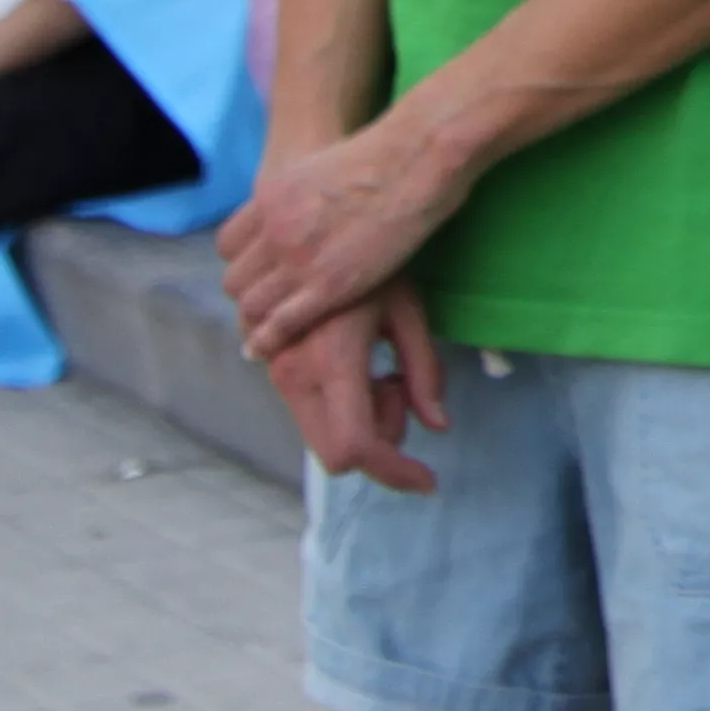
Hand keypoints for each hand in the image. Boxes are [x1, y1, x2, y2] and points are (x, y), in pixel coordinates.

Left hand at [220, 118, 469, 363]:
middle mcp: (274, 230)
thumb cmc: (382, 155)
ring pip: (252, 304)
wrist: (411, 160)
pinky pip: (281, 323)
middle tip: (266, 304)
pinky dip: (268, 340)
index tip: (258, 273)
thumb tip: (305, 204)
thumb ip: (299, 192)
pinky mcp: (327, 286)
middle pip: (236, 278)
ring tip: (266, 331)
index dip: (243, 262)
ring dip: (258, 318)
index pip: (228, 245)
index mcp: (269, 198)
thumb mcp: (317, 166)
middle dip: (250, 292)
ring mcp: (298, 259)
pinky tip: (264, 350)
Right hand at [261, 282, 450, 494]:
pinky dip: (344, 404)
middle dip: (380, 439)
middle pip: (337, 452)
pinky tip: (359, 361)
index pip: (355, 447)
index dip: (393, 472)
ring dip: (364, 417)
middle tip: (399, 386)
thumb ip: (424, 371)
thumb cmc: (373, 261)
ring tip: (381, 365)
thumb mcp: (408, 310)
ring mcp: (275, 371)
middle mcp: (293, 373)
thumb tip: (439, 427)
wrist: (313, 229)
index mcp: (332, 360)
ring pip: (323, 435)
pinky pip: (311, 411)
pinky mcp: (270, 366)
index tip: (428, 481)